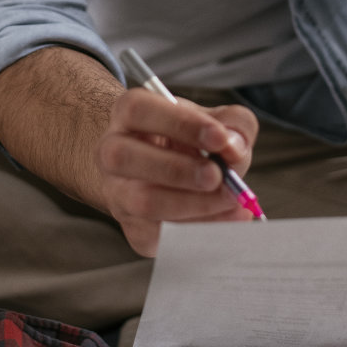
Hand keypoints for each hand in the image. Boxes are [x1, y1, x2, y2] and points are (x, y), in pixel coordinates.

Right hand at [96, 88, 257, 256]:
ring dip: (192, 204)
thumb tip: (235, 147)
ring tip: (230, 199)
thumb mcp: (213, 120)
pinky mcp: (134, 228)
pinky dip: (200, 230)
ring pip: (142, 202)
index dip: (180, 124)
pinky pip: (161, 236)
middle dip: (178, 170)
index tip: (220, 138)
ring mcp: (117, 193)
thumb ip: (233, 124)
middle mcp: (111, 152)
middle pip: (125, 157)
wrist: (167, 171)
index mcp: (128, 112)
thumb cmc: (188, 141)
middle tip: (219, 176)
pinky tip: (227, 219)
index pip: (139, 110)